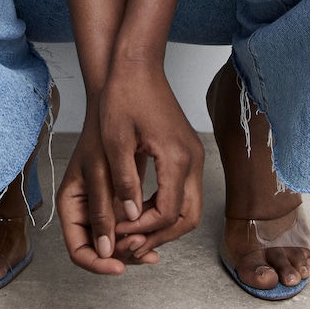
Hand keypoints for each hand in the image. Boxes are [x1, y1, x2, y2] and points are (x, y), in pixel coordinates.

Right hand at [57, 110, 160, 275]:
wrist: (117, 98)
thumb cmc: (102, 127)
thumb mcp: (100, 170)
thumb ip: (103, 209)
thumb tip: (109, 250)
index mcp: (70, 204)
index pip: (79, 252)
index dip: (98, 265)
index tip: (121, 266)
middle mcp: (84, 208)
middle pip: (99, 251)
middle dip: (122, 255)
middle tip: (146, 251)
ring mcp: (102, 203)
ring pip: (116, 241)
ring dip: (134, 245)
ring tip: (154, 245)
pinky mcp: (118, 197)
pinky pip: (127, 225)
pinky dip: (140, 231)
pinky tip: (156, 229)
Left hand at [100, 63, 204, 260]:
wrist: (138, 65)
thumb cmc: (123, 96)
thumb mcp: (115, 141)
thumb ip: (124, 182)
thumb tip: (130, 219)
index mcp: (176, 158)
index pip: (166, 214)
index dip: (140, 229)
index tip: (115, 232)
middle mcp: (192, 160)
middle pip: (188, 218)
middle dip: (159, 236)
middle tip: (129, 243)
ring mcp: (194, 155)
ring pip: (190, 208)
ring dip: (164, 224)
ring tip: (132, 231)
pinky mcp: (188, 152)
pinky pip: (185, 192)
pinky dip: (167, 208)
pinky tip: (140, 210)